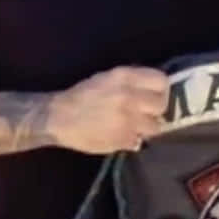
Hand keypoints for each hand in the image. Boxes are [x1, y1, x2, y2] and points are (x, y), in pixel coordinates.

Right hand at [49, 67, 167, 153]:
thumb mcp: (107, 79)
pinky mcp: (123, 139)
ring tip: (133, 127)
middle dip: (155, 111)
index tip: (154, 96)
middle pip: (161, 105)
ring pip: (155, 127)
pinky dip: (132, 140)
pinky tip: (120, 135)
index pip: (161, 81)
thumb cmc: (82, 96)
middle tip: (145, 114)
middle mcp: (130, 96)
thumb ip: (132, 84)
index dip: (161, 90)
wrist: (57, 117)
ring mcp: (129, 119)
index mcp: (125, 77)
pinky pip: (139, 141)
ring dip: (146, 128)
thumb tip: (153, 92)